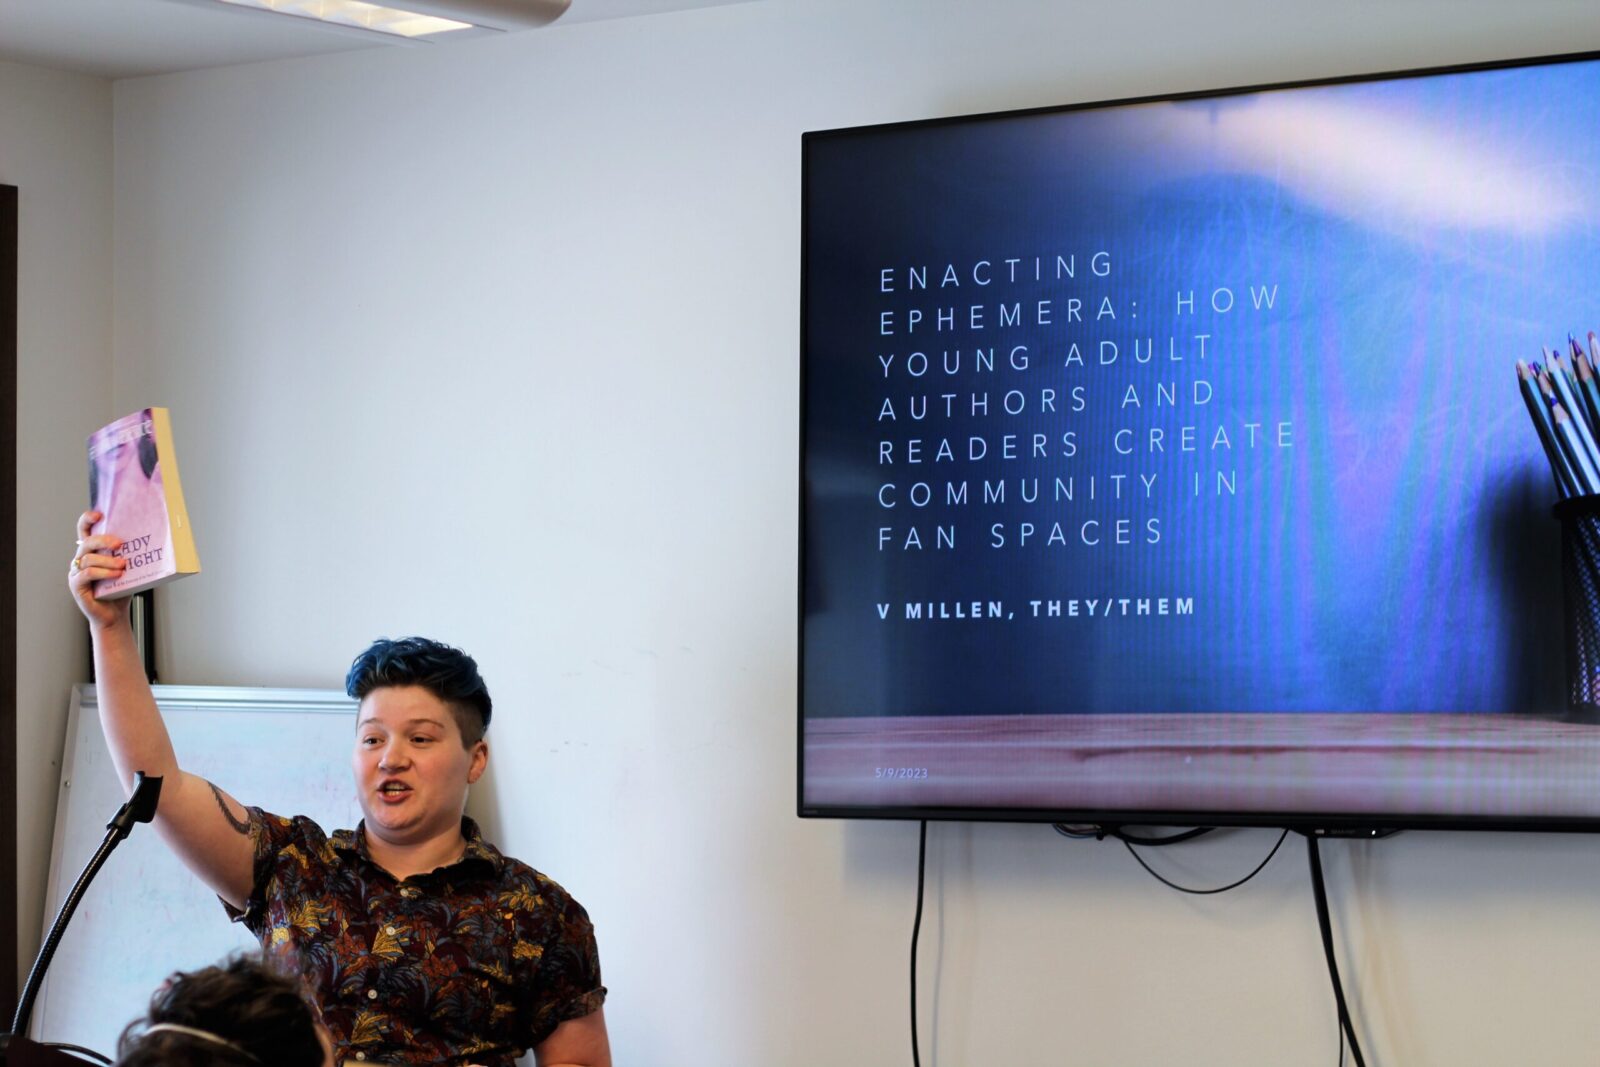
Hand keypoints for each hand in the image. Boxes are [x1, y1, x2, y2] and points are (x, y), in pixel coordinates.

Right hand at [69, 510, 129, 630]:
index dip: (87, 520)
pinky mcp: (76, 585)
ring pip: (88, 558)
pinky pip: (87, 573)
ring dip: (107, 560)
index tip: (99, 514)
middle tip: (119, 544)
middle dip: (103, 539)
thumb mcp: (128, 569)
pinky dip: (103, 572)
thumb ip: (130, 555)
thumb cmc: (121, 590)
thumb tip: (154, 540)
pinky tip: (117, 575)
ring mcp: (76, 572)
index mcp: (92, 552)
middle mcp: (80, 560)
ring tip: (123, 565)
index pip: (84, 531)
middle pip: (86, 541)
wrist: (114, 615)